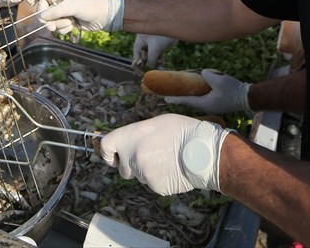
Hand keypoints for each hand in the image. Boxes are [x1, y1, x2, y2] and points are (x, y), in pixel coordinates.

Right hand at [36, 0, 123, 33]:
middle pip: (48, 11)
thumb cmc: (90, 6)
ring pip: (53, 21)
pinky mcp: (69, 21)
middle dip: (50, 20)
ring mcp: (66, 11)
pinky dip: (64, 29)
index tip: (42, 17)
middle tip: (51, 27)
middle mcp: (63, 0)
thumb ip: (55, 11)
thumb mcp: (72, 6)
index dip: (42, 8)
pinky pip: (59, 27)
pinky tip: (72, 27)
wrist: (105, 17)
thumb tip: (41, 17)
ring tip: (70, 24)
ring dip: (59, 25)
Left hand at [100, 113, 229, 195]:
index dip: (107, 152)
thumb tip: (129, 143)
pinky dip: (160, 179)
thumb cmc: (182, 131)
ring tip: (168, 160)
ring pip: (140, 176)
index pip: (105, 147)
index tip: (112, 156)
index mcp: (130, 137)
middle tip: (151, 156)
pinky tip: (173, 170)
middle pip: (123, 167)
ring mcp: (143, 173)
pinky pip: (152, 184)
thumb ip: (137, 134)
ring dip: (148, 171)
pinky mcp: (155, 186)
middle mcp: (133, 156)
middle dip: (132, 165)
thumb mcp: (156, 123)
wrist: (203, 151)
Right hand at [132, 34, 176, 69]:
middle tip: (149, 72)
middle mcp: (145, 42)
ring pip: (151, 56)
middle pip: (143, 56)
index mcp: (140, 41)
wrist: (174, 26)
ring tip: (160, 62)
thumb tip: (151, 66)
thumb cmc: (162, 35)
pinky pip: (157, 54)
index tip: (140, 73)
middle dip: (147, 63)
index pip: (136, 55)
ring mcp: (152, 43)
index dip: (137, 65)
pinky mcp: (159, 44)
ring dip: (155, 61)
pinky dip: (159, 58)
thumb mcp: (155, 49)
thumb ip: (151, 59)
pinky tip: (162, 62)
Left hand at [165, 70, 250, 113]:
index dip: (176, 98)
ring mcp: (213, 106)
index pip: (187, 101)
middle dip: (181, 96)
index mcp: (205, 103)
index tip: (165, 98)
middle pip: (190, 101)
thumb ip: (207, 76)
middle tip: (169, 93)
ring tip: (181, 89)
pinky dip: (199, 93)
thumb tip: (202, 74)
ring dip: (190, 94)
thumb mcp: (219, 80)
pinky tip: (198, 87)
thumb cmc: (233, 90)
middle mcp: (207, 106)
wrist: (248, 97)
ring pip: (197, 99)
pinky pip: (204, 97)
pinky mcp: (217, 103)